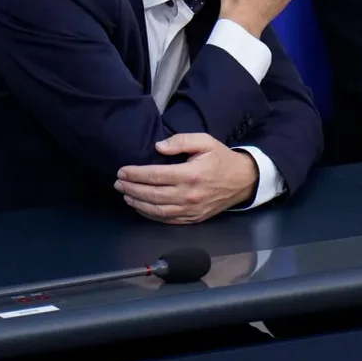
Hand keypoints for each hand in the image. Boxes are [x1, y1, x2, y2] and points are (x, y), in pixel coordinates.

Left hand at [114, 133, 258, 224]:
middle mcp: (188, 195)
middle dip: (131, 188)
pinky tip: (140, 207)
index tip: (122, 170)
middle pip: (152, 194)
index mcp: (191, 174)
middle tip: (118, 183)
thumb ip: (181, 141)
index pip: (155, 175)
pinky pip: (166, 219)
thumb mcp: (205, 141)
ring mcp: (190, 210)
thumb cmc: (221, 159)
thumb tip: (158, 147)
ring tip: (125, 195)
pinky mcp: (192, 219)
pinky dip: (150, 214)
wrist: (242, 181)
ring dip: (137, 203)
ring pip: (156, 210)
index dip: (136, 174)